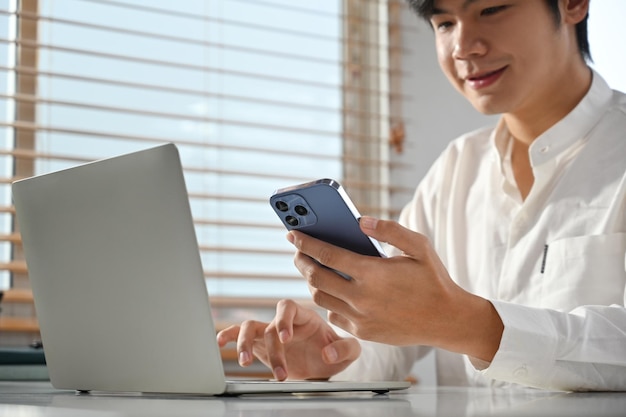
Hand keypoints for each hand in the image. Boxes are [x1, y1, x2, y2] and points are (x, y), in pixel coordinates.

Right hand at [216, 299, 360, 380]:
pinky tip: (221, 343)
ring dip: (243, 343)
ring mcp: (270, 332)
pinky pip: (240, 335)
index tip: (286, 338)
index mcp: (305, 316)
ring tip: (244, 362)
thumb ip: (345, 349)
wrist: (326, 361)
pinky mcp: (260, 346)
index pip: (288, 307)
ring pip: (249, 327)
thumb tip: (327, 353)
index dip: (284, 320)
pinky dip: (229, 336)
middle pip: (269, 325)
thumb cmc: (336, 350)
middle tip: (280, 372)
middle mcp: (285, 322)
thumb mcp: (351, 350)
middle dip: (272, 349)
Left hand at [287, 216, 502, 361]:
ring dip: (312, 281)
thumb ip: (390, 230)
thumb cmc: (433, 279)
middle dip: (301, 261)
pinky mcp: (363, 332)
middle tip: (298, 251)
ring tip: (313, 268)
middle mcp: (362, 298)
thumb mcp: (419, 247)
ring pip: (320, 298)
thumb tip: (360, 221)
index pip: (327, 254)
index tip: (292, 234)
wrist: (447, 321)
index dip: (306, 242)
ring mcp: (361, 318)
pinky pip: (333, 315)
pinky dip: (329, 301)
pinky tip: (334, 289)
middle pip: (316, 278)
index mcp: (373, 273)